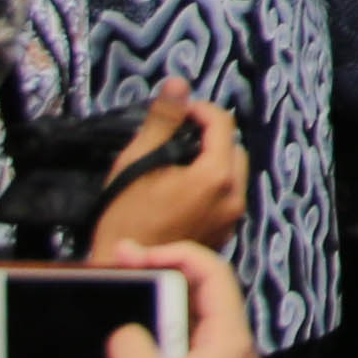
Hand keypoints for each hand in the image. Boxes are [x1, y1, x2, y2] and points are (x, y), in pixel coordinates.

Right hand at [91, 86, 249, 261]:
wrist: (124, 272)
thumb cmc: (124, 219)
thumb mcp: (137, 162)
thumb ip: (162, 121)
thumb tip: (179, 84)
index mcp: (216, 176)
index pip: (223, 124)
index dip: (200, 109)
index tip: (178, 110)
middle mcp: (233, 196)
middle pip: (234, 148)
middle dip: (210, 136)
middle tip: (177, 137)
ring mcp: (231, 218)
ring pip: (233, 173)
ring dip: (212, 161)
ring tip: (176, 163)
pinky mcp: (224, 234)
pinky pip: (227, 197)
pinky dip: (212, 185)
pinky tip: (181, 190)